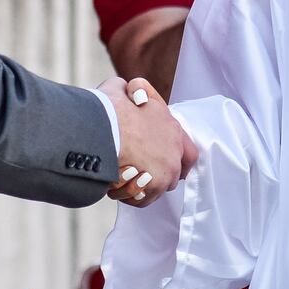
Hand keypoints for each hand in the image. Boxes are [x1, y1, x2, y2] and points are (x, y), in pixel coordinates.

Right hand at [97, 76, 196, 206]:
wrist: (100, 130)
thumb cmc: (108, 108)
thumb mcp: (122, 89)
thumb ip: (133, 91)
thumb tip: (134, 94)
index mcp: (171, 128)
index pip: (188, 152)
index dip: (179, 160)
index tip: (166, 164)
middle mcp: (174, 151)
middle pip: (172, 174)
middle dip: (156, 175)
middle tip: (137, 173)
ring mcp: (166, 170)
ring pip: (156, 187)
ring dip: (140, 186)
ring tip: (119, 179)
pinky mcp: (153, 186)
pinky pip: (143, 199)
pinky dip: (130, 196)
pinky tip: (116, 186)